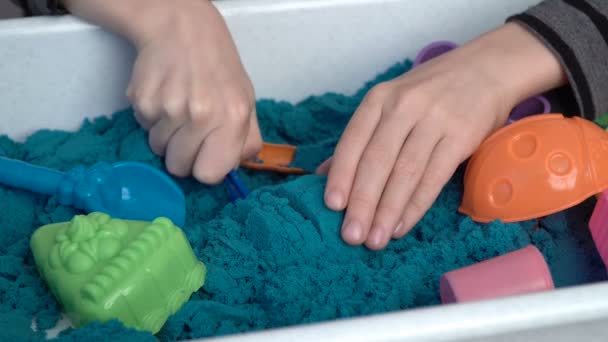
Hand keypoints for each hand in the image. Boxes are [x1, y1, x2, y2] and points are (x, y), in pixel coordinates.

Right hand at [127, 1, 260, 182]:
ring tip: (178, 107)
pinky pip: (145, 128)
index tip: (206, 156)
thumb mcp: (246, 100)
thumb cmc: (218, 67)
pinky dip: (153, 118)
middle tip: (190, 129)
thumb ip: (246, 139)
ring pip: (159, 149)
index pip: (209, 174)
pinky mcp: (143, 101)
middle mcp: (201, 115)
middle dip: (183, 154)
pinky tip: (165, 95)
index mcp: (232, 117)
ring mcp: (169, 108)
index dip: (205, 167)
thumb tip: (235, 169)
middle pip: (179, 167)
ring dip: (167, 135)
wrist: (182, 29)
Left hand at [318, 23, 566, 249]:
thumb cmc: (428, 92)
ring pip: (405, 173)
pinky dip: (415, 206)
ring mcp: (435, 120)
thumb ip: (360, 138)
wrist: (485, 69)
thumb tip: (322, 174)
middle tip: (350, 236)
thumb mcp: (389, 104)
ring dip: (387, 211)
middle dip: (361, 202)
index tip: (331, 207)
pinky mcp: (462, 136)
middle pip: (377, 161)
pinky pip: (434, 177)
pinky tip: (401, 226)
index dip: (341, 175)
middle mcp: (404, 106)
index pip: (353, 141)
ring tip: (374, 240)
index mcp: (379, 98)